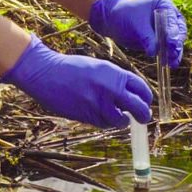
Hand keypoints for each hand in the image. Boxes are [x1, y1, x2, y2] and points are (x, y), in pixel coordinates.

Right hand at [1, 35, 152, 128]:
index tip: (145, 102)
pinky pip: (103, 124)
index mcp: (114, 73)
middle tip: (143, 118)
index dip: (146, 98)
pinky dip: (105, 122)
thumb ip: (115, 80)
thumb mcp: (98, 67)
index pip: (141, 88)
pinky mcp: (87, 115)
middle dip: (143, 115)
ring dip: (121, 121)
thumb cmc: (71, 68)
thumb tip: (130, 95)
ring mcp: (98, 104)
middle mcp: (110, 89)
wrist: (46, 73)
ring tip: (117, 117)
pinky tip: (99, 114)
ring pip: (120, 120)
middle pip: (138, 107)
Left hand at [89, 0, 186, 67]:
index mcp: (165, 5)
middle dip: (176, 43)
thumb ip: (146, 37)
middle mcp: (170, 16)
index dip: (173, 31)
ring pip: (176, 42)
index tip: (171, 42)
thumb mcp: (136, 25)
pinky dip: (170, 56)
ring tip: (173, 63)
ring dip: (175, 53)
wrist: (114, 21)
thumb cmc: (125, 16)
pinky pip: (169, 49)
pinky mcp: (162, 40)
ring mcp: (167, 29)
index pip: (173, 19)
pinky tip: (171, 64)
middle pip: (178, 31)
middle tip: (173, 53)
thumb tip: (154, 52)